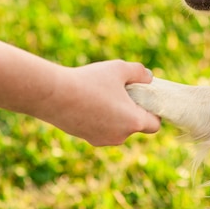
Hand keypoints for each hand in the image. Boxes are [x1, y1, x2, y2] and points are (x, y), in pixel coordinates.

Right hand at [35, 60, 160, 145]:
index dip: (154, 111)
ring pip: (118, 127)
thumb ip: (139, 72)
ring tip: (104, 93)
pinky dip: (101, 118)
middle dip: (133, 110)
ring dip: (116, 114)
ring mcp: (102, 140)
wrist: (55, 95)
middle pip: (136, 125)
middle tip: (123, 91)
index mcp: (133, 121)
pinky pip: (102, 128)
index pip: (155, 125)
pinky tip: (90, 100)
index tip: (145, 97)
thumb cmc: (91, 81)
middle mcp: (120, 136)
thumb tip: (149, 78)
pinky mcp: (86, 138)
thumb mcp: (119, 68)